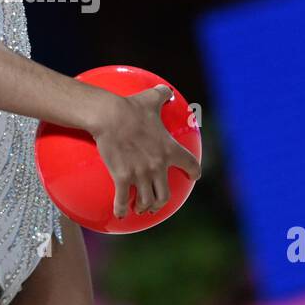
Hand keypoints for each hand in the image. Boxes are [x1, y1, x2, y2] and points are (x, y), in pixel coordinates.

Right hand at [89, 86, 202, 217]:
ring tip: (139, 208)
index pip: (190, 164)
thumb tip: (164, 90)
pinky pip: (123, 200)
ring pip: (147, 201)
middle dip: (162, 202)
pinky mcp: (122, 178)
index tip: (194, 176)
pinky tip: (119, 214)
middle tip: (157, 203)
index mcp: (169, 149)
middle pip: (165, 194)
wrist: (109, 116)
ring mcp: (141, 174)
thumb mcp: (149, 98)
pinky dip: (121, 210)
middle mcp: (158, 166)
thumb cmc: (130, 107)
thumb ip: (160, 95)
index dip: (194, 172)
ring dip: (144, 208)